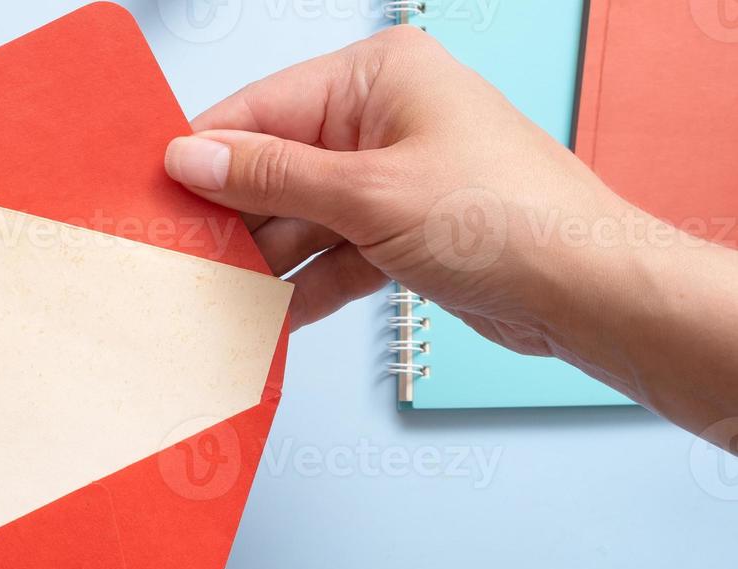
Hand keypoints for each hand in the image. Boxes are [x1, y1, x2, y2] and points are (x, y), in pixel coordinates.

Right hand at [164, 27, 737, 435]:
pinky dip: (303, 287)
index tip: (154, 194)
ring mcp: (392, 178)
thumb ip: (270, 178)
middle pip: (275, 167)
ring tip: (217, 299)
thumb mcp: (367, 195)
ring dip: (265, 264)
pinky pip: (331, 255)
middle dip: (233, 218)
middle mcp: (383, 120)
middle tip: (181, 259)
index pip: (263, 109)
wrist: (586, 290)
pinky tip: (268, 319)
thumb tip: (192, 158)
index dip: (206, 154)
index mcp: (378, 78)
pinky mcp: (401, 233)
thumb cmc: (507, 217)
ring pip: (300, 219)